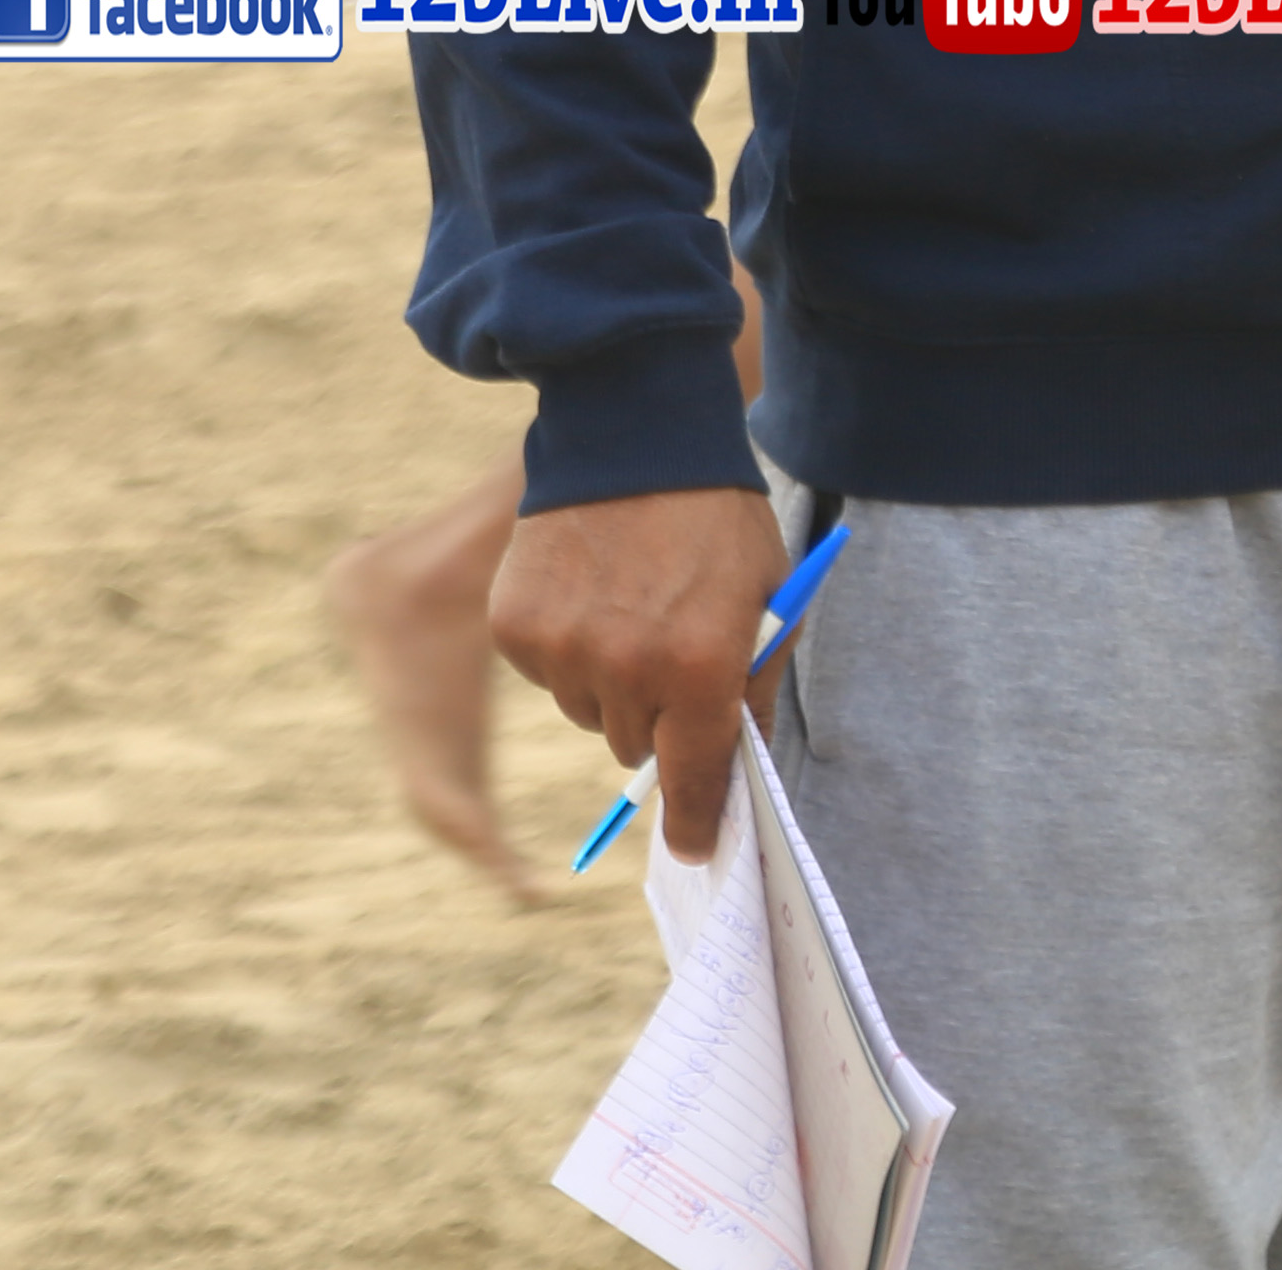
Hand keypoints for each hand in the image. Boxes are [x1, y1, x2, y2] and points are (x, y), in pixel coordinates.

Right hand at [485, 485, 795, 864]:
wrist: (633, 434)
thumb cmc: (714, 518)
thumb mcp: (767, 599)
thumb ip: (754, 687)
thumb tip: (740, 770)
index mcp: (700, 666)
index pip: (695, 777)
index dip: (698, 820)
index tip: (696, 847)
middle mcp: (627, 668)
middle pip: (634, 746)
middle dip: (655, 714)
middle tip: (668, 649)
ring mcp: (563, 649)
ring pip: (586, 712)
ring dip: (606, 680)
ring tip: (625, 604)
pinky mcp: (515, 627)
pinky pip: (544, 674)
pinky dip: (562, 647)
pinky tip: (584, 589)